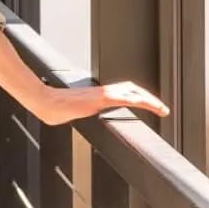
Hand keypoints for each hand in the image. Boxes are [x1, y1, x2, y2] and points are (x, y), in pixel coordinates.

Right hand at [32, 78, 169, 127]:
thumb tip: (78, 117)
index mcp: (98, 96)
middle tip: (163, 109)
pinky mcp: (100, 98)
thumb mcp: (73, 113)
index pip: (123, 92)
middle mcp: (102, 92)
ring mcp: (102, 94)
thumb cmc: (55, 109)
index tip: (150, 106)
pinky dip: (136, 99)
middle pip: (131, 89)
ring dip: (147, 99)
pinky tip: (145, 104)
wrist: (45, 103)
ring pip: (130, 91)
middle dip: (148, 98)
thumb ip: (80, 113)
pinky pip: (122, 97)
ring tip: (161, 109)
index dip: (138, 96)